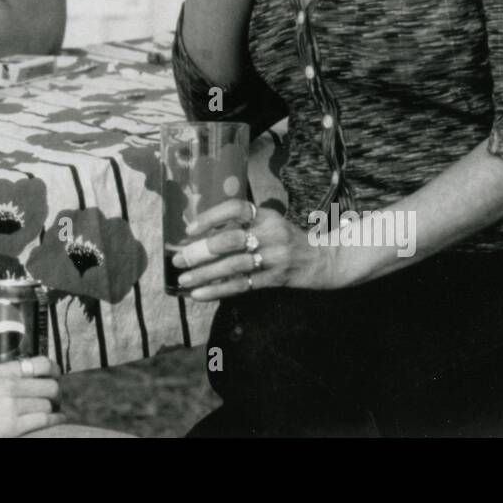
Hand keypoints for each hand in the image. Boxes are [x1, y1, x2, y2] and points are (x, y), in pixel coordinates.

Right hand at [0, 356, 64, 437]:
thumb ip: (2, 376)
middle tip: (55, 398)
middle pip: (49, 385)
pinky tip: (57, 419)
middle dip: (55, 393)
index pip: (40, 363)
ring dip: (52, 408)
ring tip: (53, 411)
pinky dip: (54, 419)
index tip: (56, 374)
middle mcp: (10, 385)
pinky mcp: (13, 425)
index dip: (54, 369)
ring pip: (48, 404)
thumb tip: (21, 376)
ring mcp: (12, 405)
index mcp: (2, 371)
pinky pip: (44, 420)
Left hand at [172, 199, 342, 298]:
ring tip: (184, 280)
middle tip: (179, 260)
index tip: (189, 229)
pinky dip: (218, 290)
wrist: (323, 260)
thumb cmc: (286, 240)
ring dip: (205, 274)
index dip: (211, 217)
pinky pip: (243, 285)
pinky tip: (199, 294)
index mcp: (266, 214)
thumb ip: (242, 225)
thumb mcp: (269, 223)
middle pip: (231, 240)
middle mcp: (271, 232)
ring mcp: (275, 257)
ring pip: (234, 265)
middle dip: (201, 251)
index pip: (235, 208)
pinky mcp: (277, 279)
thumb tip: (199, 236)